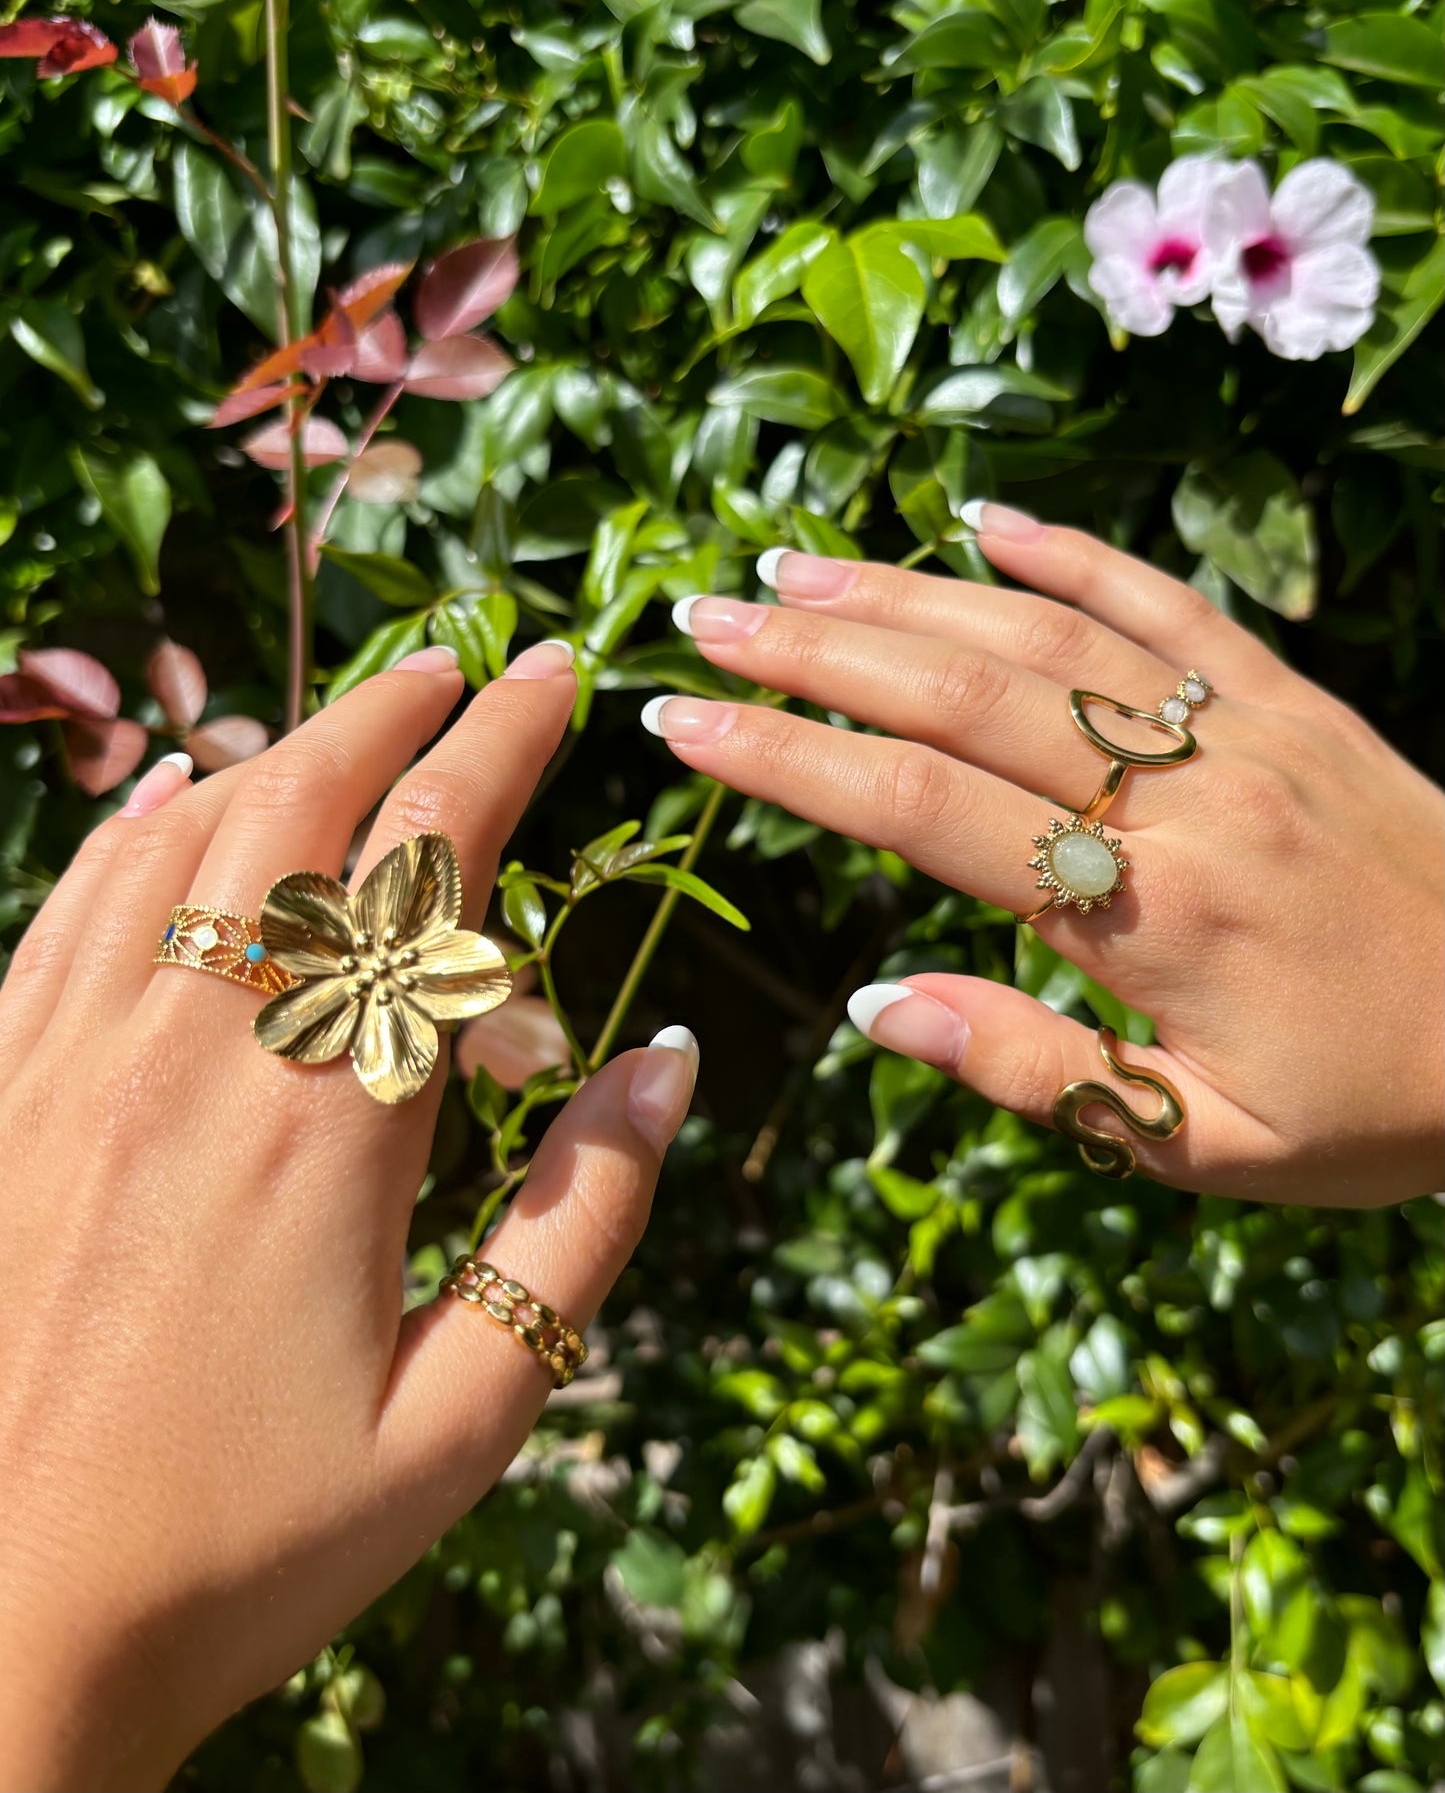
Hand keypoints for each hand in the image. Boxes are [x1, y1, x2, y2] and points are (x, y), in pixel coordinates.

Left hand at [0, 639, 697, 1790]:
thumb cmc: (247, 1544)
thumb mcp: (467, 1420)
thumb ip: (583, 1221)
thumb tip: (669, 1059)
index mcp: (330, 1120)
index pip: (431, 866)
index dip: (501, 747)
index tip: (552, 677)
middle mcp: (195, 1054)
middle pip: (302, 808)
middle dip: (392, 713)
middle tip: (460, 664)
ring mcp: (72, 1064)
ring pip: (183, 836)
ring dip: (278, 749)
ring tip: (348, 718)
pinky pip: (72, 908)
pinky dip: (137, 826)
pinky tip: (171, 799)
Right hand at [647, 504, 1442, 1205]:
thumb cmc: (1374, 1109)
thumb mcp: (1201, 1145)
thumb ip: (1034, 1073)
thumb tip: (878, 1008)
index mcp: (1154, 919)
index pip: (928, 812)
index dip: (792, 762)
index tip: (687, 726)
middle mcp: (1191, 799)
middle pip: (969, 694)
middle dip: (820, 652)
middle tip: (705, 620)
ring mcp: (1248, 732)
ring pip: (1053, 634)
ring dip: (912, 593)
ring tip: (794, 570)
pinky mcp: (1298, 700)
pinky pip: (1175, 606)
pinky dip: (1078, 552)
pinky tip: (986, 519)